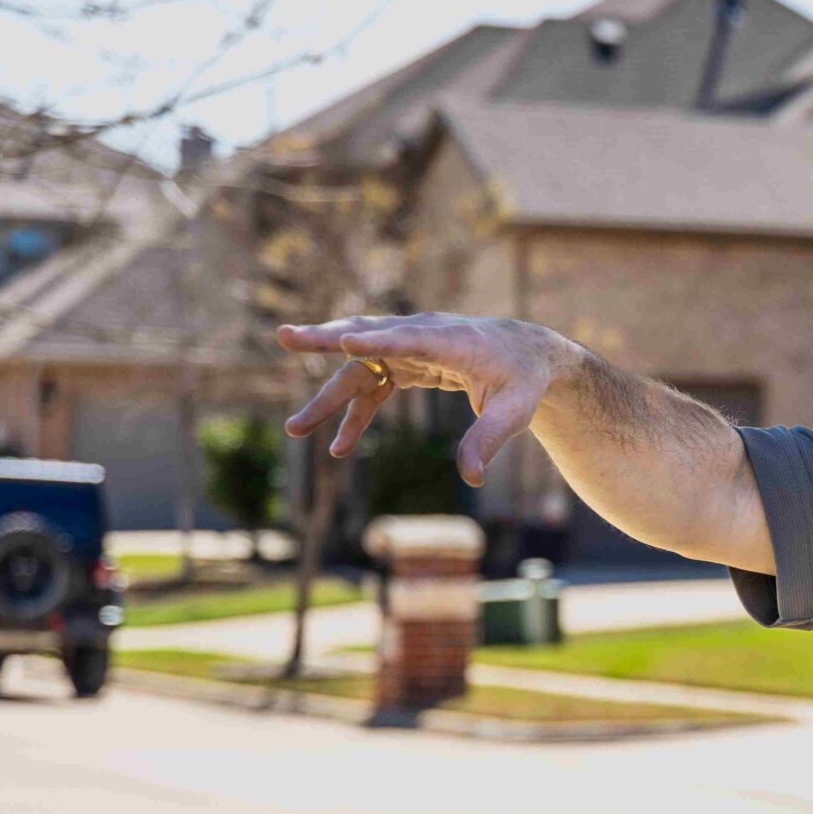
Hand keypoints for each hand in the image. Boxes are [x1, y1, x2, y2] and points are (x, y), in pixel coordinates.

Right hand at [277, 313, 577, 485]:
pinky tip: (341, 448)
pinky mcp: (405, 362)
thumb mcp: (516, 411)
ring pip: (359, 365)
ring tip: (297, 429)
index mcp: (453, 339)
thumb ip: (490, 438)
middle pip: (368, 337)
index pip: (411, 337)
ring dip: (329, 397)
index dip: (378, 340)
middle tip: (285, 338)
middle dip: (325, 339)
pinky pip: (373, 388)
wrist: (528, 356)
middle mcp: (423, 335)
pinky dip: (356, 414)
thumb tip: (472, 478)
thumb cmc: (524, 380)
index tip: (346, 341)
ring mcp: (409, 347)